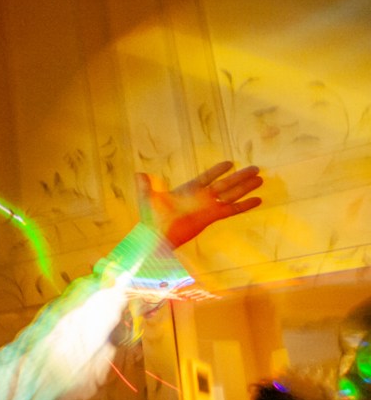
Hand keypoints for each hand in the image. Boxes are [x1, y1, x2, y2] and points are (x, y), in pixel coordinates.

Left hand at [137, 161, 262, 247]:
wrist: (157, 237)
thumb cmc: (151, 219)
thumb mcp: (147, 199)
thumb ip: (145, 186)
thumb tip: (138, 174)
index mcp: (187, 190)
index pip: (206, 177)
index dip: (217, 170)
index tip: (229, 163)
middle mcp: (201, 197)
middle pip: (224, 183)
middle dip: (239, 177)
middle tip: (255, 168)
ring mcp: (208, 206)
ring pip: (231, 194)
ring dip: (245, 187)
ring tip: (260, 179)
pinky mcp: (213, 217)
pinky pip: (232, 209)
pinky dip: (245, 205)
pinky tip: (258, 200)